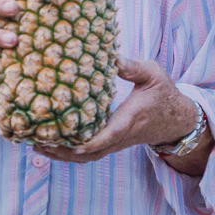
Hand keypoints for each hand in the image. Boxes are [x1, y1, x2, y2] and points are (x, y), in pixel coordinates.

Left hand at [36, 58, 199, 163]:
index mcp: (130, 119)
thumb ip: (132, 67)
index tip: (72, 143)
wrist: (177, 120)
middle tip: (37, 142)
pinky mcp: (112, 143)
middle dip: (64, 151)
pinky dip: (70, 154)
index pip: (110, 135)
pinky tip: (52, 146)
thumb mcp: (153, 74)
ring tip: (36, 146)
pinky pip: (90, 153)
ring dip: (63, 155)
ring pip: (88, 156)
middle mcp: (121, 135)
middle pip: (91, 152)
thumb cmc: (164, 94)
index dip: (91, 142)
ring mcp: (116, 142)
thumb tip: (111, 57)